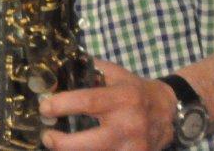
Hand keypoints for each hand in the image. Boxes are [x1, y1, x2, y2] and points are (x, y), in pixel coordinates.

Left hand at [39, 60, 176, 150]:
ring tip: (57, 145)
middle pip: (91, 142)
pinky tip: (77, 150)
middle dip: (63, 143)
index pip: (88, 101)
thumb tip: (53, 75)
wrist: (168, 111)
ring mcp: (134, 147)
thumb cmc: (133, 89)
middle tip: (47, 137)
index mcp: (123, 98)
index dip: (63, 104)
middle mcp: (129, 124)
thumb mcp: (113, 73)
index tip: (44, 107)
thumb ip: (86, 70)